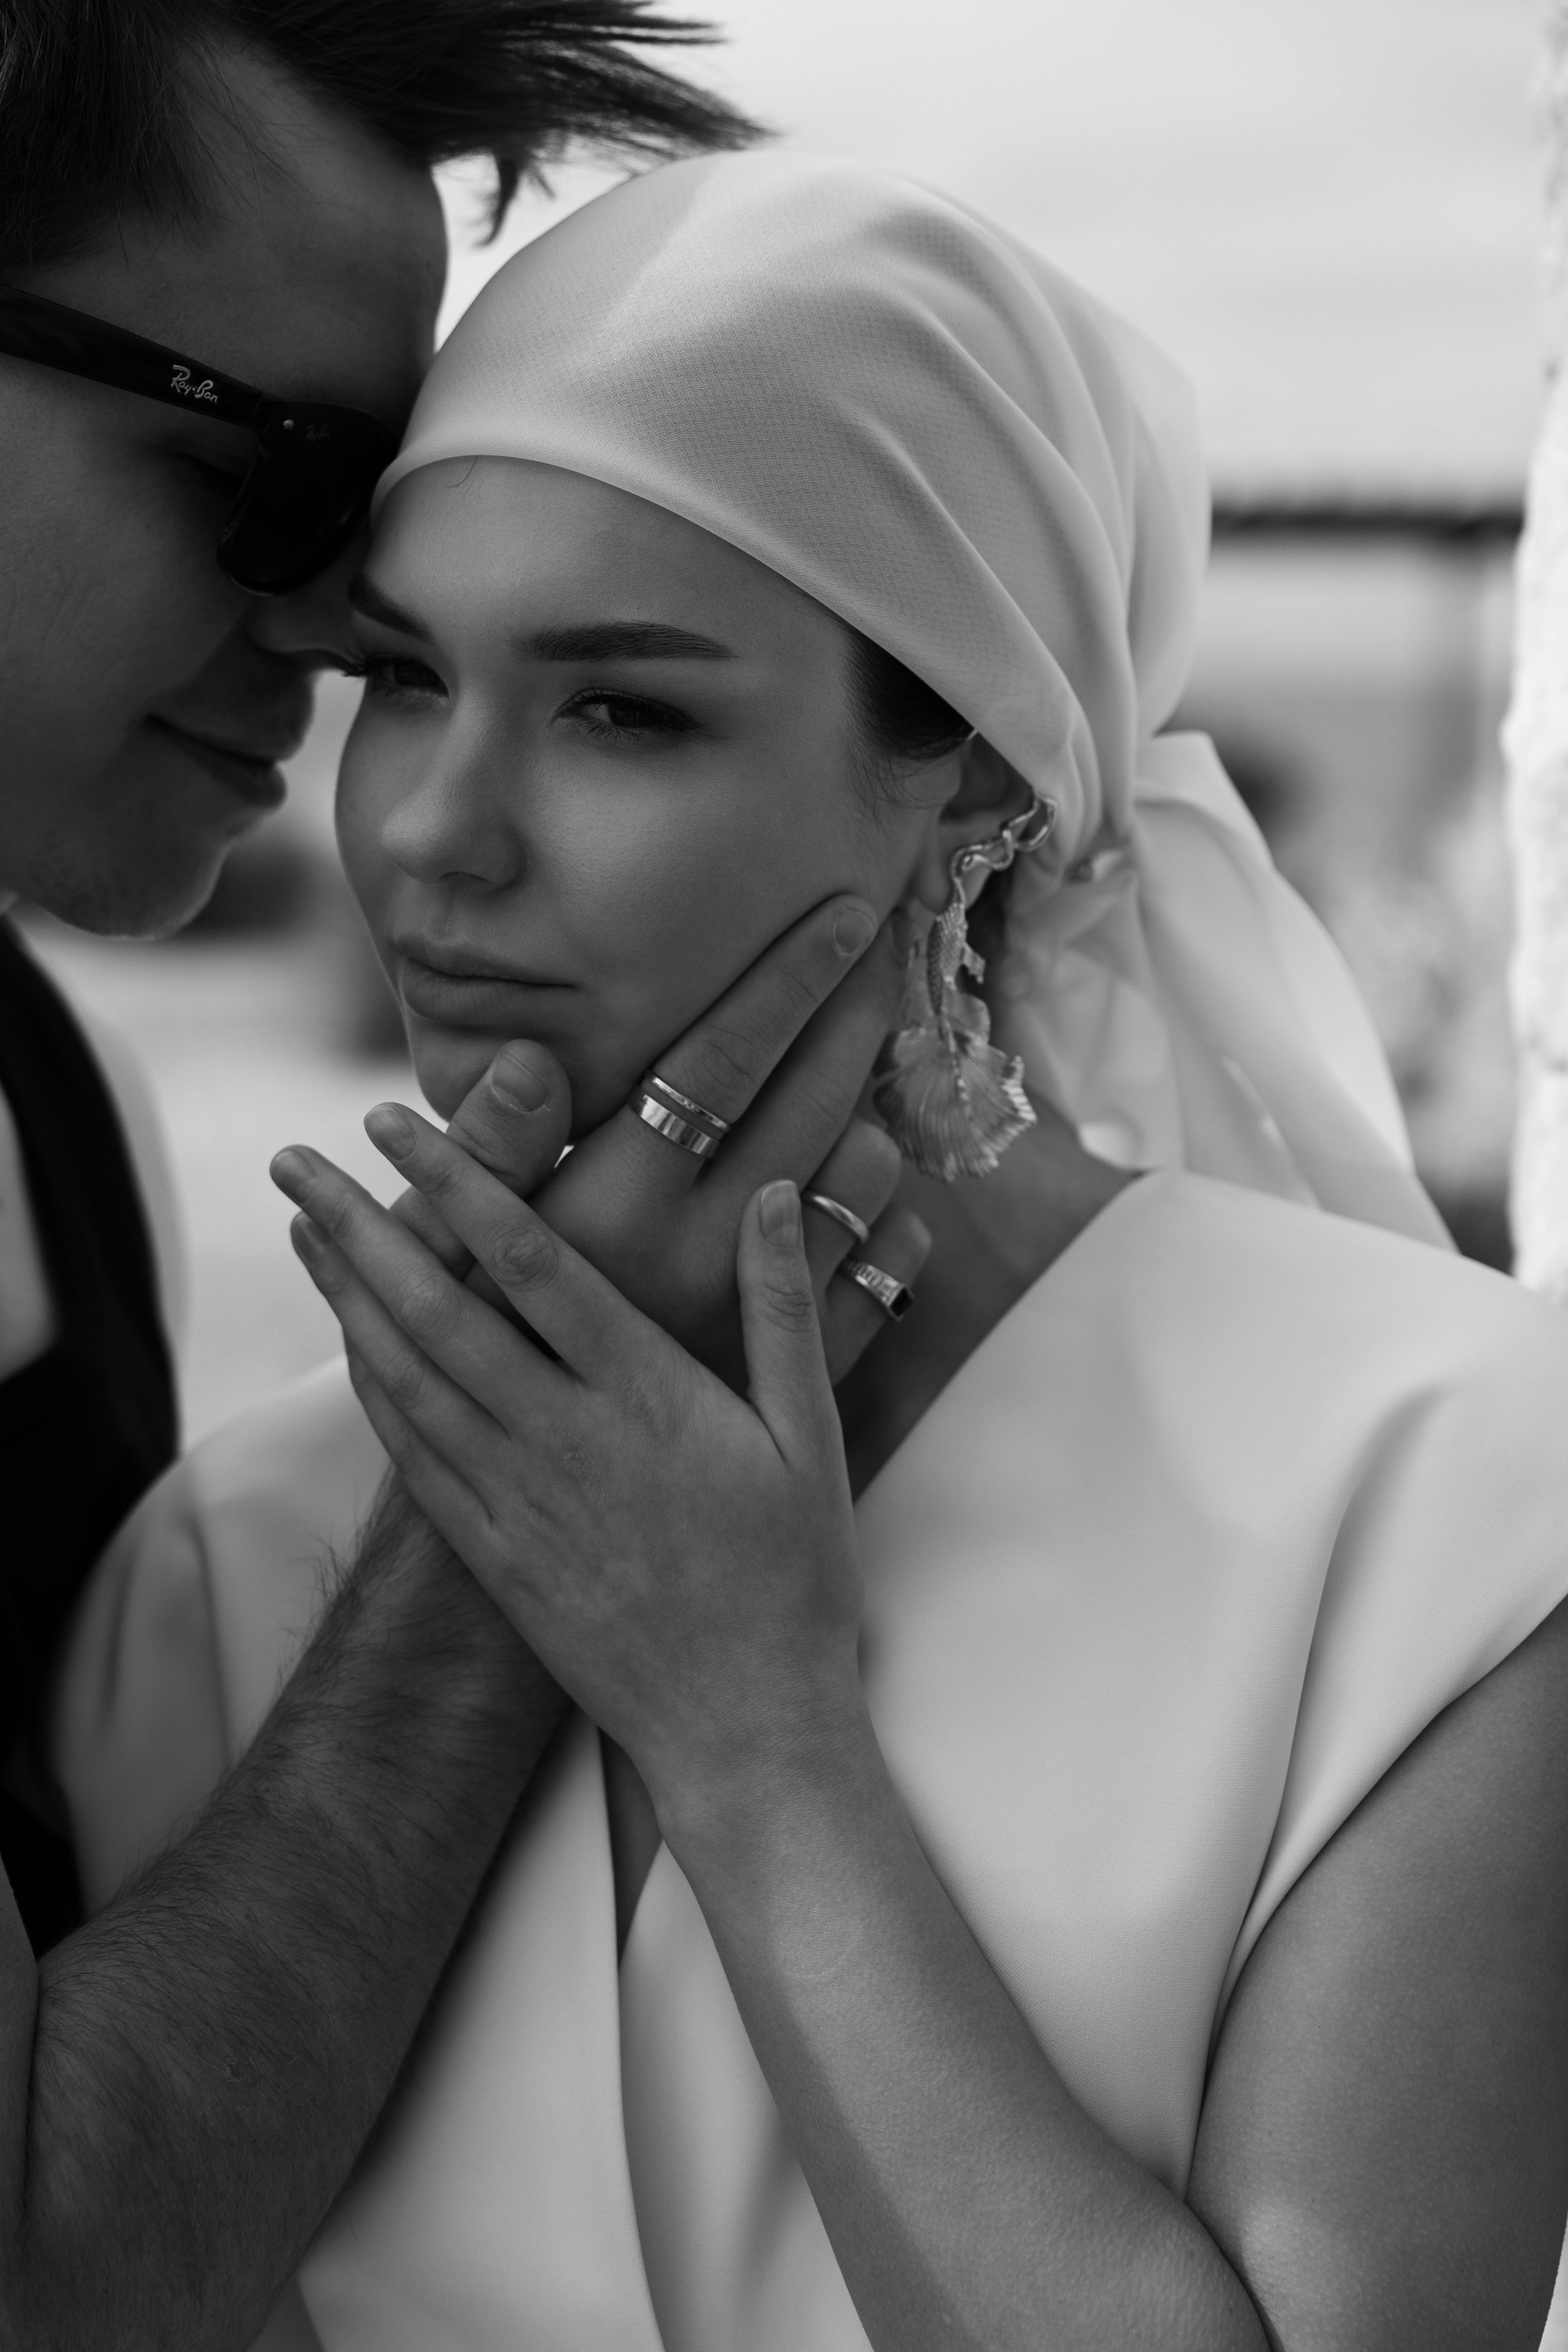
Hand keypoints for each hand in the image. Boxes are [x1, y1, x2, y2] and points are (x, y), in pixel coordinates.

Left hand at [270, 1122, 863, 1837]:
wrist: (743, 1728)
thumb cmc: (792, 1578)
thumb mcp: (809, 1435)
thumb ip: (781, 1309)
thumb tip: (769, 1193)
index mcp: (643, 1397)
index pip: (528, 1264)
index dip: (456, 1182)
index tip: (396, 1120)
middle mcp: (562, 1440)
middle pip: (436, 1310)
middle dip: (359, 1224)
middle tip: (295, 1155)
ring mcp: (517, 1502)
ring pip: (406, 1378)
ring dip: (345, 1294)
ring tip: (304, 1224)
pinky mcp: (494, 1555)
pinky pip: (413, 1455)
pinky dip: (371, 1385)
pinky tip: (346, 1341)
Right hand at [382, 896, 929, 1389]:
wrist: (534, 1502)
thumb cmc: (468, 1349)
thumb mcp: (450, 1245)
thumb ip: (494, 1148)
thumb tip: (530, 1058)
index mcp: (614, 1211)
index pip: (720, 1061)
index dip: (788, 978)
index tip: (845, 913)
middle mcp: (698, 1260)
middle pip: (814, 1102)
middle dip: (854, 1014)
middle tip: (876, 953)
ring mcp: (760, 1318)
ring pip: (859, 1181)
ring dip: (868, 1111)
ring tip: (850, 1071)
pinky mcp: (801, 1373)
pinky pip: (885, 1266)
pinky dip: (890, 1212)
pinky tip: (864, 1184)